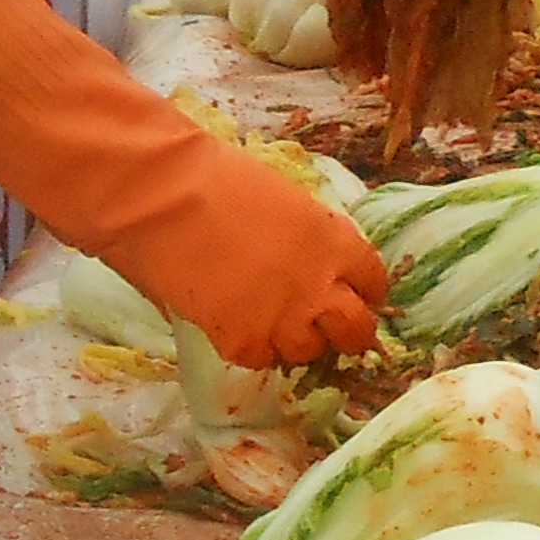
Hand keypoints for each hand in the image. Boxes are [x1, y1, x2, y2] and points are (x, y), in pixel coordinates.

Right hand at [100, 142, 391, 369]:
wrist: (165, 196)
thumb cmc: (216, 180)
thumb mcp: (286, 202)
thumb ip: (308, 240)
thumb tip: (309, 267)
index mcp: (336, 240)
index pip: (374, 282)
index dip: (362, 292)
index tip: (348, 294)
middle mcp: (321, 285)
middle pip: (357, 330)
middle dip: (345, 333)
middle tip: (321, 327)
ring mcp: (285, 318)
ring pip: (308, 352)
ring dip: (293, 341)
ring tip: (265, 320)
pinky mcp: (244, 341)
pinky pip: (260, 359)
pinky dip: (249, 347)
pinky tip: (230, 322)